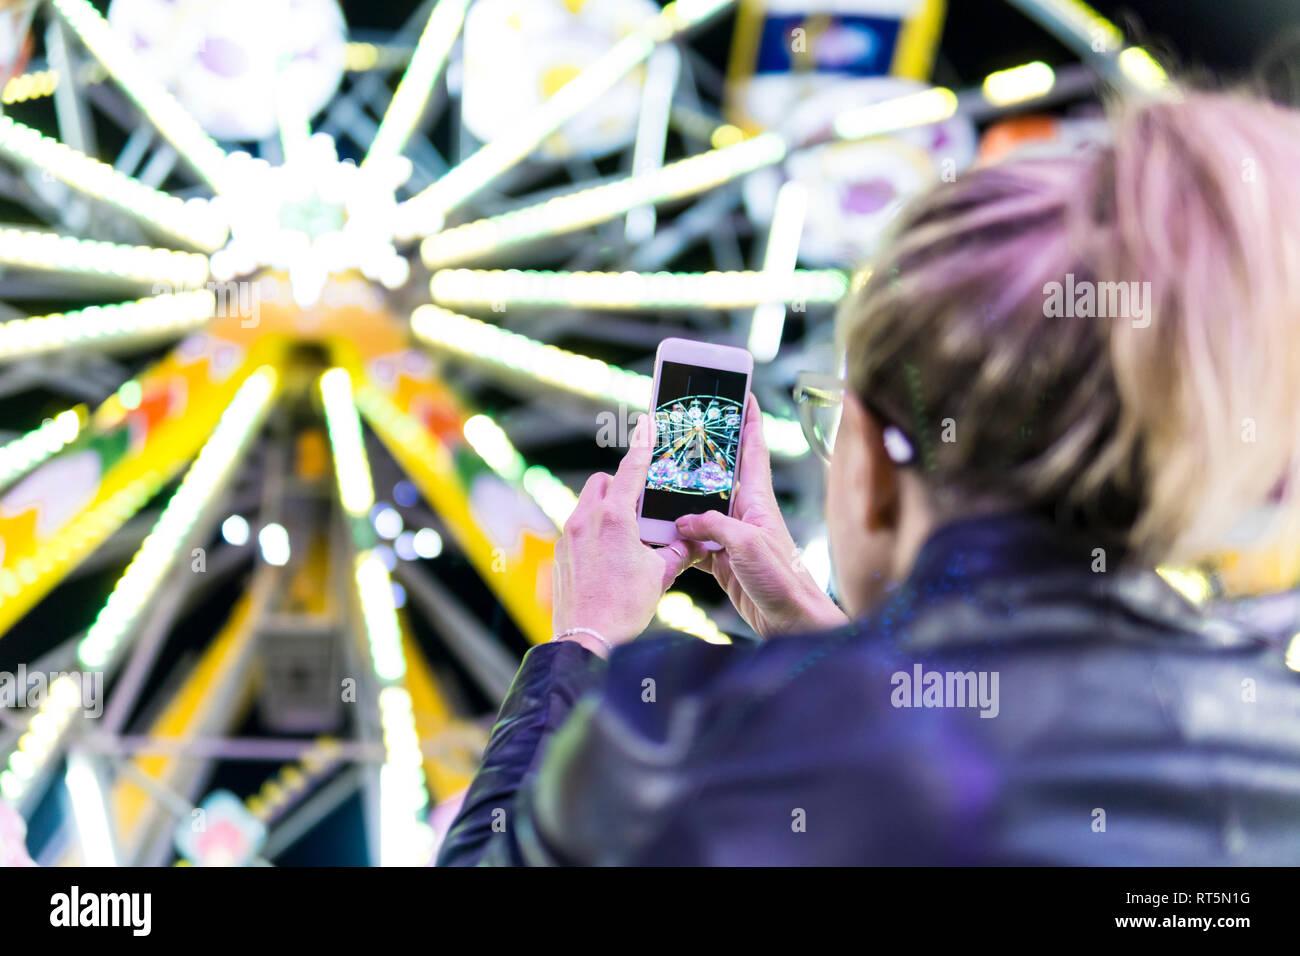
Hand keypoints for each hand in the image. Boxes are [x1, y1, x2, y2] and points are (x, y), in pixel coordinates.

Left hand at [552, 415, 696, 655]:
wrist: (587, 639)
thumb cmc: (624, 608)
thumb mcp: (660, 575)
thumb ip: (677, 550)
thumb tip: (694, 540)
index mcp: (614, 518)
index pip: (631, 470)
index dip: (643, 445)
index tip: (647, 423)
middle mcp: (586, 521)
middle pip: (602, 483)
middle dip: (619, 485)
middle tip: (641, 508)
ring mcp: (568, 536)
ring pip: (587, 505)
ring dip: (606, 510)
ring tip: (627, 538)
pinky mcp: (559, 554)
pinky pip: (577, 529)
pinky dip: (593, 532)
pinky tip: (608, 558)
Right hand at [675, 394, 847, 638]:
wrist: (793, 623)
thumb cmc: (783, 580)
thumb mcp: (746, 545)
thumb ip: (712, 526)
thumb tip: (682, 521)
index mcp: (757, 500)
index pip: (753, 450)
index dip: (748, 421)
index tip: (741, 394)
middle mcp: (744, 514)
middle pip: (718, 476)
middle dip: (699, 455)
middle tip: (678, 433)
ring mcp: (732, 538)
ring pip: (699, 510)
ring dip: (679, 501)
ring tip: (655, 484)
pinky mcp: (722, 562)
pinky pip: (693, 544)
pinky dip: (676, 541)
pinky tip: (659, 536)